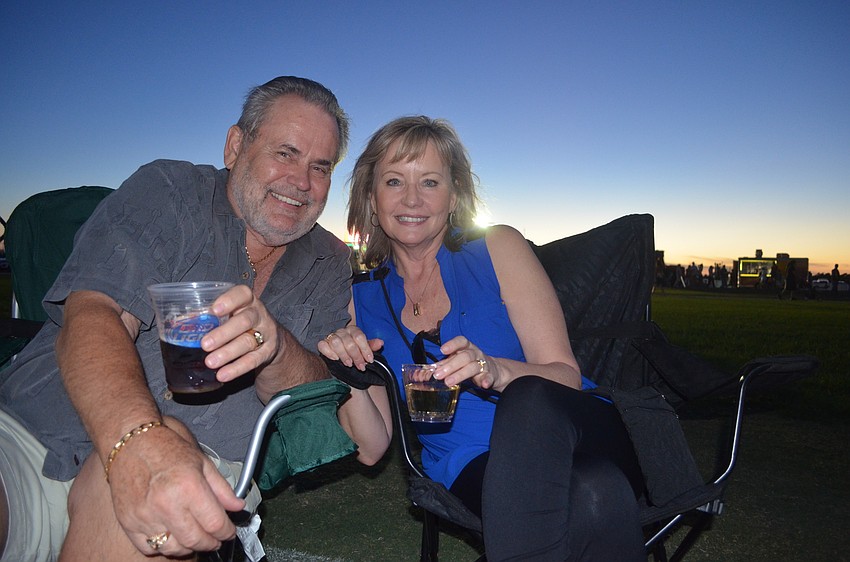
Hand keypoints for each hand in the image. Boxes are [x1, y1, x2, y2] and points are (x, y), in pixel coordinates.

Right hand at [108, 418, 244, 555]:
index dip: (226, 532)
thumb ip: (222, 488)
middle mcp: (166, 504)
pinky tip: (170, 534)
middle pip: (195, 540)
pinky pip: (148, 547)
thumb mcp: (202, 462)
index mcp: (188, 487)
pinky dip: (162, 546)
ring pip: (172, 548)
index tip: (229, 532)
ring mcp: (145, 516)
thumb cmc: (166, 448)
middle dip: (210, 543)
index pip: (215, 523)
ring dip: (188, 547)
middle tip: (215, 539)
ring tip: (194, 537)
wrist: (130, 443)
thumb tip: (238, 506)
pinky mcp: (128, 522)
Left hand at [200, 284, 279, 382]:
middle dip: (223, 333)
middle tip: (205, 344)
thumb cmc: (242, 323)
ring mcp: (266, 334)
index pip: (243, 294)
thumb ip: (213, 317)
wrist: (273, 339)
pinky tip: (223, 375)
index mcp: (248, 301)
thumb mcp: (233, 314)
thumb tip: (182, 322)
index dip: (229, 300)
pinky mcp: (268, 352)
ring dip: (227, 352)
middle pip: (244, 321)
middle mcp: (259, 315)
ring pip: (247, 342)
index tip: (214, 310)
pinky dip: (236, 368)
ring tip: (210, 362)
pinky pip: (253, 360)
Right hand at [318, 326, 382, 370]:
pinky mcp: (323, 343)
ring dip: (344, 355)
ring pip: (336, 343)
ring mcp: (332, 336)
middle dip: (356, 356)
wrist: (342, 354)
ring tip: (349, 364)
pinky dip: (329, 352)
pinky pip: (323, 345)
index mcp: (353, 330)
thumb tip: (380, 343)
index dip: (365, 349)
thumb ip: (372, 346)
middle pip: (349, 342)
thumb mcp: (365, 348)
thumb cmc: (355, 350)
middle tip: (360, 366)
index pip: (359, 337)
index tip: (369, 360)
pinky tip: (335, 359)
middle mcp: (342, 331)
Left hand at [433, 336, 496, 389]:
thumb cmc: (469, 364)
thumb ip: (442, 366)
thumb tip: (422, 374)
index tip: (442, 350)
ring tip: (448, 382)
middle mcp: (475, 354)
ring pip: (473, 367)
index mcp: (467, 348)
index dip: (452, 344)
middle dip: (450, 366)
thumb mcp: (456, 362)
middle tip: (438, 375)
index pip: (461, 341)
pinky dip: (486, 380)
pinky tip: (483, 385)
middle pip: (464, 357)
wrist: (492, 370)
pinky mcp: (490, 376)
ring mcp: (484, 364)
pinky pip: (489, 377)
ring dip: (460, 374)